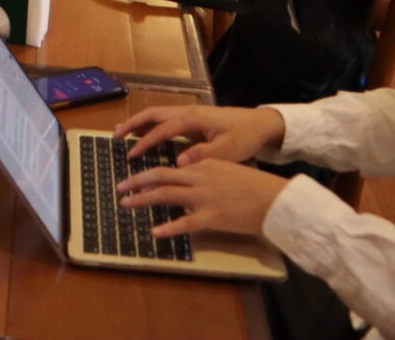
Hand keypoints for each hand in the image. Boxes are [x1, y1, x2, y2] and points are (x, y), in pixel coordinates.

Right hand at [116, 104, 285, 163]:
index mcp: (193, 118)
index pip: (163, 129)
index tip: (132, 154)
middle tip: (114, 135)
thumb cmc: (245, 136)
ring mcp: (189, 114)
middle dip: (132, 123)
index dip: (146, 141)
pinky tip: (144, 134)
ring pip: (157, 115)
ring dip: (139, 122)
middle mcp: (188, 112)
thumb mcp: (228, 150)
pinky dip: (150, 125)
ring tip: (121, 133)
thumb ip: (203, 155)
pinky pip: (165, 120)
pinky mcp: (193, 119)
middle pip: (153, 114)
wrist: (260, 124)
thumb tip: (179, 163)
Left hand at [116, 158, 289, 239]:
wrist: (275, 199)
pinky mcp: (211, 217)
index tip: (135, 177)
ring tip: (126, 204)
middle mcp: (199, 176)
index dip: (148, 172)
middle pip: (159, 175)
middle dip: (136, 181)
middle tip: (120, 187)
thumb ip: (203, 170)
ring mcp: (204, 197)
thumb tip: (184, 174)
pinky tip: (155, 231)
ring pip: (165, 195)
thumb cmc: (253, 185)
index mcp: (202, 163)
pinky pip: (184, 223)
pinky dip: (168, 227)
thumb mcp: (225, 168)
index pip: (168, 166)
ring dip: (143, 199)